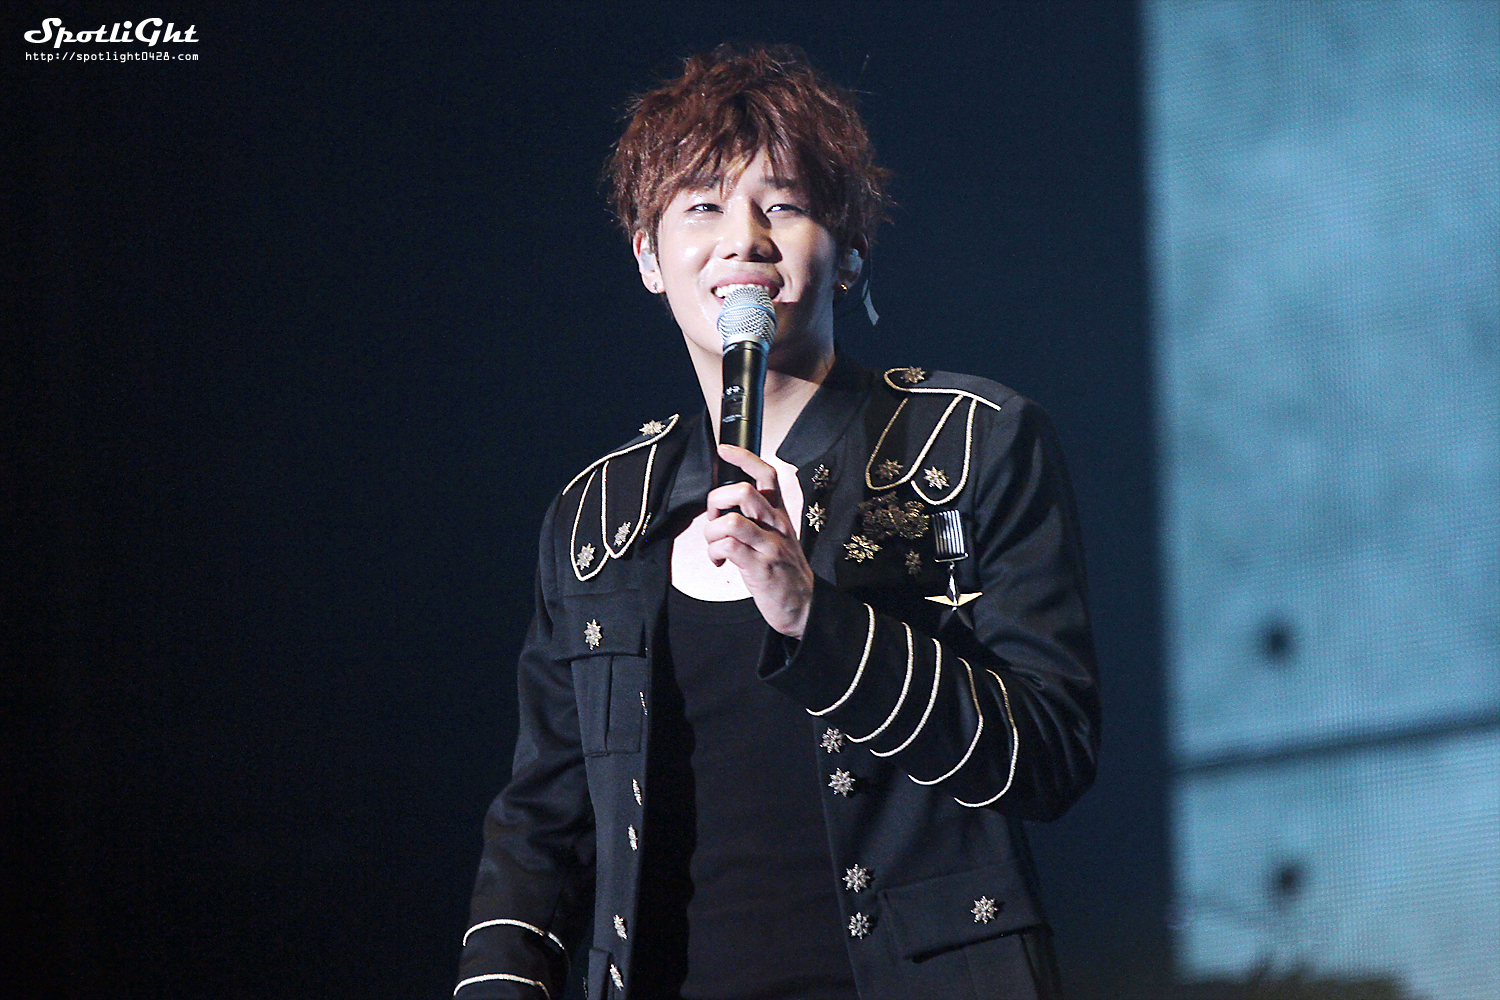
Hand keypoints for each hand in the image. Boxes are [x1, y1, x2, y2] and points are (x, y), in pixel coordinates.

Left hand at [704, 444, 813, 637]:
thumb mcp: (776, 538)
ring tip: (714, 546)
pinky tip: (719, 562)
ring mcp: (769, 546)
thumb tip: (725, 506)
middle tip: (714, 520)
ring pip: (731, 520)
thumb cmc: (784, 572)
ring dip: (711, 532)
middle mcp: (776, 525)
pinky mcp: (760, 567)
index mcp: (779, 515)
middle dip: (716, 501)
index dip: (744, 458)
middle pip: (744, 491)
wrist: (805, 606)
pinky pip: (728, 547)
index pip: (766, 475)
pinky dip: (714, 552)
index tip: (724, 450)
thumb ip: (756, 519)